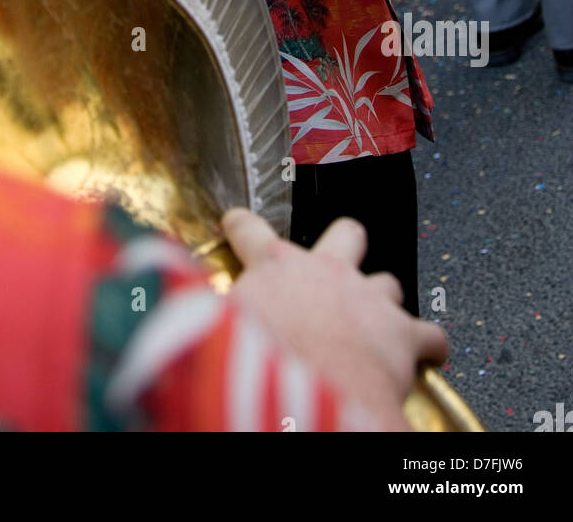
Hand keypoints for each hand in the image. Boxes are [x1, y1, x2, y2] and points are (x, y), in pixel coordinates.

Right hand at [224, 209, 447, 429]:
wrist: (310, 394)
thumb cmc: (263, 362)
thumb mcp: (221, 327)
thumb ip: (215, 311)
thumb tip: (185, 309)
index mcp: (275, 267)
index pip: (250, 232)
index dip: (241, 224)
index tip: (236, 220)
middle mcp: (325, 271)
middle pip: (345, 235)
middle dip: (345, 244)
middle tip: (338, 258)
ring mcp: (368, 298)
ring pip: (387, 282)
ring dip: (382, 299)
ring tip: (377, 320)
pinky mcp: (402, 334)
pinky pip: (429, 335)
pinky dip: (429, 346)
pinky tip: (428, 355)